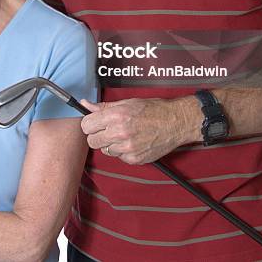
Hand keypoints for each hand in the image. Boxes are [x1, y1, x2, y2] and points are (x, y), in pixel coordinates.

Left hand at [80, 97, 200, 164]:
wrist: (175, 122)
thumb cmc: (153, 109)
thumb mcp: (126, 102)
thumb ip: (103, 106)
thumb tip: (85, 104)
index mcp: (116, 116)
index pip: (86, 125)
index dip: (90, 124)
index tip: (94, 123)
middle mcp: (119, 132)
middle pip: (92, 141)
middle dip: (97, 135)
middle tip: (108, 129)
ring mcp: (127, 148)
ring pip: (105, 150)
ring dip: (110, 144)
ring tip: (123, 134)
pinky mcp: (135, 159)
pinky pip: (119, 157)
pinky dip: (122, 151)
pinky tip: (132, 142)